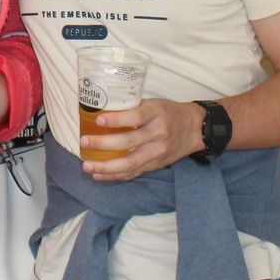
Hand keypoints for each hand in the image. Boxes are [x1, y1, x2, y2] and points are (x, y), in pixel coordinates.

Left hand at [81, 99, 204, 180]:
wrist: (195, 129)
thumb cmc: (169, 112)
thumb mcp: (154, 104)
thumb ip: (133, 109)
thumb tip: (101, 111)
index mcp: (157, 114)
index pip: (136, 117)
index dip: (117, 119)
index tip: (99, 120)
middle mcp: (158, 134)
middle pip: (129, 142)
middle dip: (104, 144)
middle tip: (84, 142)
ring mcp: (158, 152)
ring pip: (130, 163)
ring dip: (107, 167)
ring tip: (87, 166)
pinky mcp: (156, 165)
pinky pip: (134, 172)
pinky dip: (116, 176)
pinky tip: (99, 175)